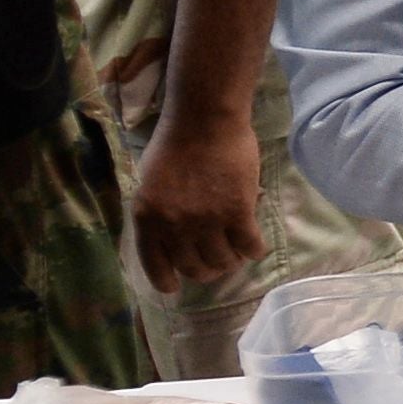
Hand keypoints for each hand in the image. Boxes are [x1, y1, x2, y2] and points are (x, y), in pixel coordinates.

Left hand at [129, 111, 266, 289]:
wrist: (205, 119)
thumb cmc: (175, 144)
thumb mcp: (150, 184)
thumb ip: (159, 214)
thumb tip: (174, 239)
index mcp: (147, 218)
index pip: (155, 267)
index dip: (168, 282)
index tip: (178, 284)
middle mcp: (174, 226)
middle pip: (194, 269)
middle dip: (206, 270)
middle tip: (216, 261)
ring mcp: (207, 221)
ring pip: (224, 262)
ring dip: (231, 261)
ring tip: (236, 251)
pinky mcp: (238, 213)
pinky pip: (250, 247)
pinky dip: (254, 250)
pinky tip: (254, 243)